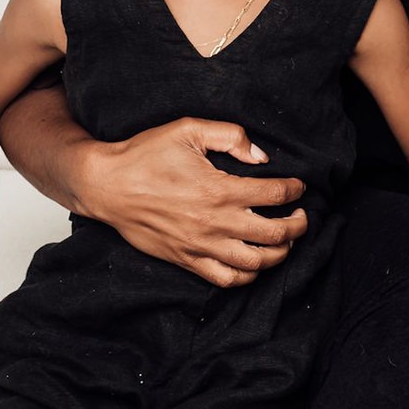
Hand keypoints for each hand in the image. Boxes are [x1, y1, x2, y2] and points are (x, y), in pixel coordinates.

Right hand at [77, 117, 309, 287]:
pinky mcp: (187, 260)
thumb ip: (230, 136)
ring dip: (279, 254)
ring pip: (255, 263)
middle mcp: (214, 223)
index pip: (274, 196)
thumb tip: (261, 156)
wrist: (106, 185)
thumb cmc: (145, 154)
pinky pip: (226, 279)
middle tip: (302, 216)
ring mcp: (201, 246)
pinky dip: (248, 275)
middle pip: (274, 235)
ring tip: (284, 241)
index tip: (298, 186)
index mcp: (218, 189)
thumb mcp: (188, 129)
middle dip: (297, 226)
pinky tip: (253, 261)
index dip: (294, 190)